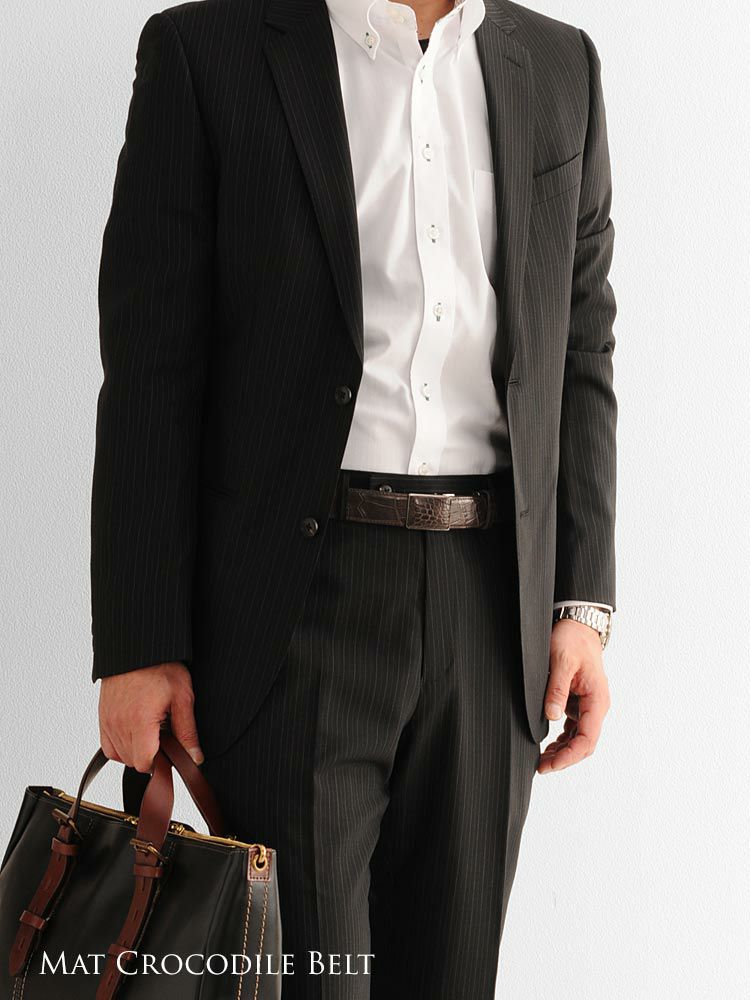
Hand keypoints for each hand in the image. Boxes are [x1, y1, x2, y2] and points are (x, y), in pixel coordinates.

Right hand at [98, 662, 202, 772]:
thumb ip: (188, 731)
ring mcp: (108, 720)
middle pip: (133, 761)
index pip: (145, 763)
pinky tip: (135, 732)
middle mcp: (119, 723)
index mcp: (140, 721)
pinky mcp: (102, 716)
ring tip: (151, 730)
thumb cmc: (160, 667)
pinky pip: (107, 745)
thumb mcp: (182, 697)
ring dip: (136, 750)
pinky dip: (120, 745)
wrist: (139, 648)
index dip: (161, 763)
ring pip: (119, 755)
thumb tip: (194, 757)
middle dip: (150, 755)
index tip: (170, 752)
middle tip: (164, 736)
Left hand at [537, 619, 610, 773]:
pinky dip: (561, 739)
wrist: (578, 625)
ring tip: (541, 761)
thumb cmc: (572, 639)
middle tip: (541, 767)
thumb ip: (557, 689)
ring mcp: (588, 705)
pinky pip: (573, 728)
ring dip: (562, 751)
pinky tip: (548, 746)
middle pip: (584, 743)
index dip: (569, 756)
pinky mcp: (579, 703)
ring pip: (578, 738)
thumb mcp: (561, 661)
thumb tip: (551, 716)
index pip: (587, 738)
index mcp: (597, 699)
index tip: (551, 764)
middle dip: (564, 758)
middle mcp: (596, 706)